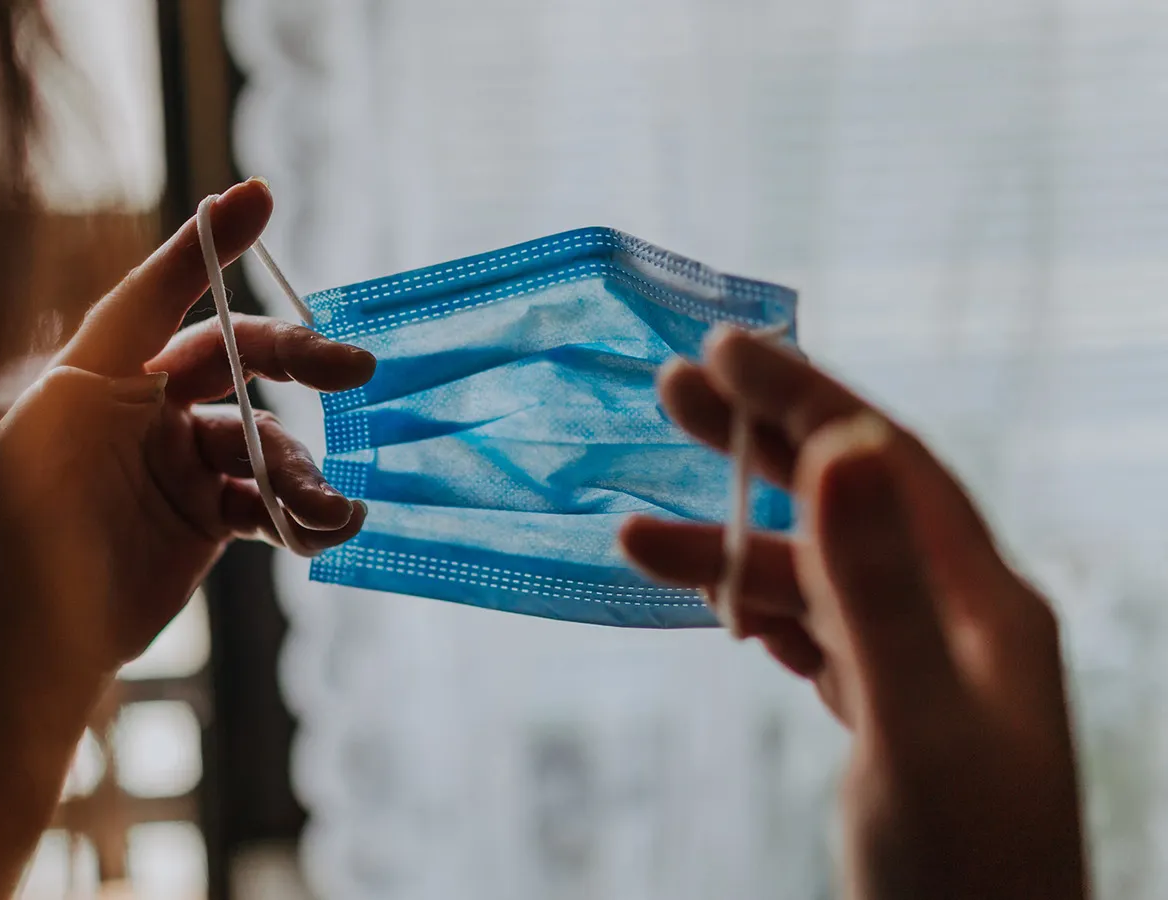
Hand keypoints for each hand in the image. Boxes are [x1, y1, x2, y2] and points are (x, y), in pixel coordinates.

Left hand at [0, 179, 370, 668]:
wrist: (24, 641)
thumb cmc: (22, 520)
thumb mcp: (60, 413)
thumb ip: (129, 330)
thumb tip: (183, 247)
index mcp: (100, 370)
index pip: (162, 292)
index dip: (209, 245)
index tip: (261, 197)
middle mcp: (143, 407)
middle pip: (237, 358)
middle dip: (297, 359)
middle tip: (354, 370)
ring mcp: (178, 465)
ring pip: (265, 442)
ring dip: (303, 472)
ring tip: (328, 512)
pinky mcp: (203, 521)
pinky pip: (268, 503)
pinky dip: (302, 515)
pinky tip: (325, 532)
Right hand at [618, 327, 1086, 899]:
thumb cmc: (962, 873)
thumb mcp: (913, 725)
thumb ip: (875, 589)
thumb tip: (843, 445)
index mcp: (983, 603)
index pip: (884, 465)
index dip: (803, 398)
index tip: (722, 347)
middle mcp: (959, 622)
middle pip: (847, 503)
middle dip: (756, 446)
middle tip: (667, 389)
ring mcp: (924, 672)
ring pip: (816, 579)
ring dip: (729, 549)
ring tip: (631, 534)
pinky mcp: (890, 721)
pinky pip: (813, 638)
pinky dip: (752, 613)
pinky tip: (708, 607)